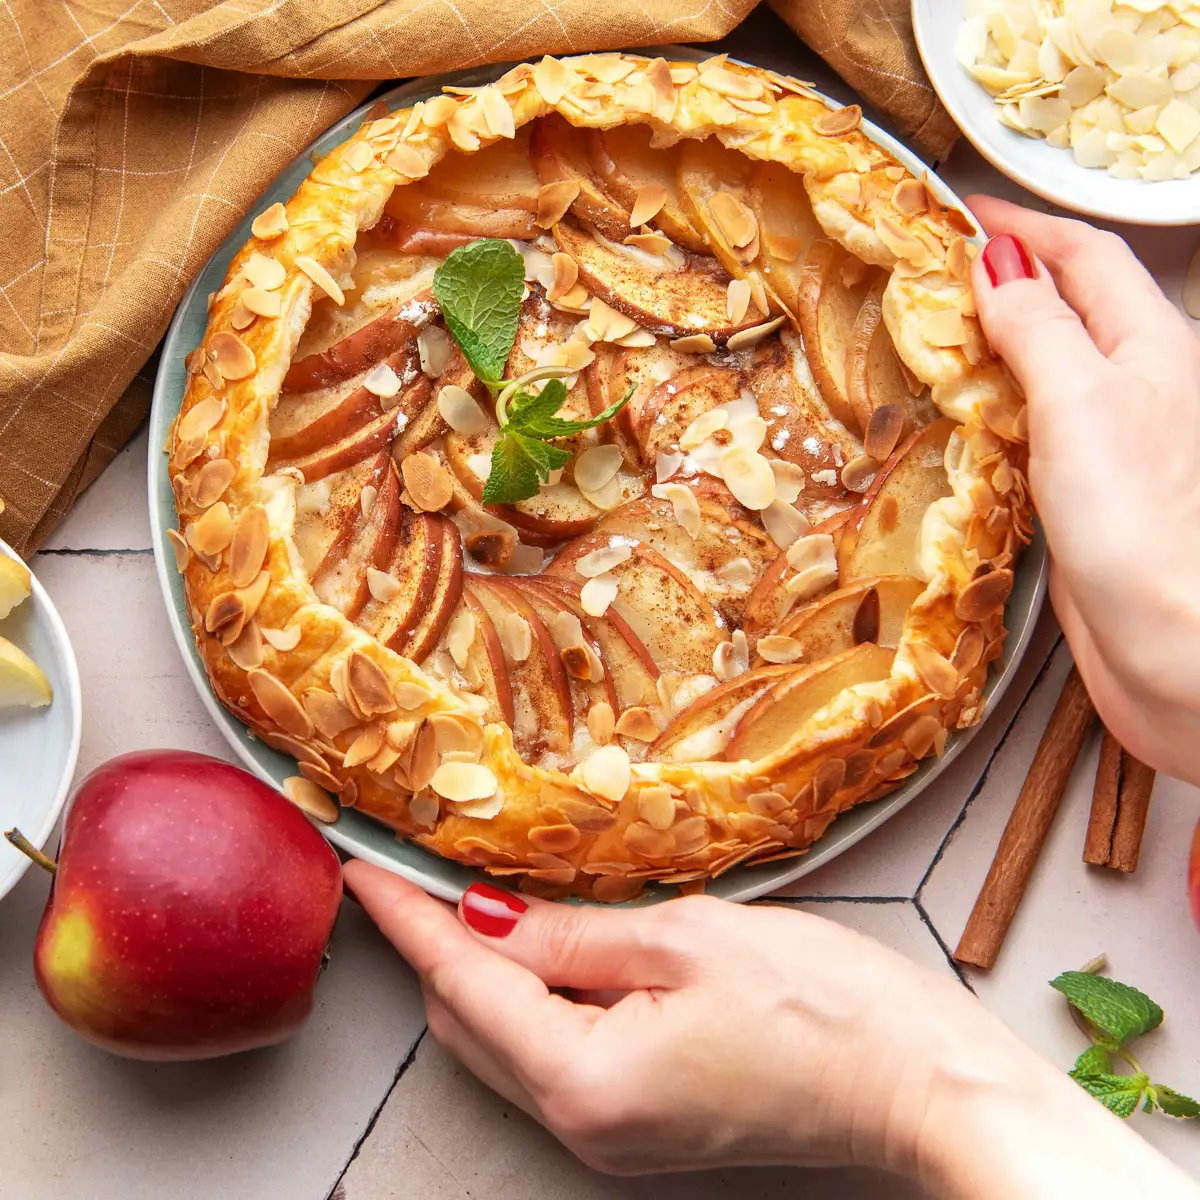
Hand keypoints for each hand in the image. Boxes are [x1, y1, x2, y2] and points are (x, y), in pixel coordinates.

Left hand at [344, 864, 1194, 1196]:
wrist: (918, 1088)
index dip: (407, 921)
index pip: (464, 983)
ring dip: (483, 973)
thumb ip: (571, 933)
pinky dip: (534, 1001)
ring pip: (506, 1045)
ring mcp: (614, 1135)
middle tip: (419, 865)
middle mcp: (584, 1126)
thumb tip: (486, 918)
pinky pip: (555, 1058)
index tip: (362, 870)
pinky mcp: (643, 1124)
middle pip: (470, 1025)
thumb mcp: (689, 939)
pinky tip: (548, 946)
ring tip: (475, 894)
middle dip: (437, 946)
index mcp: (585, 1079)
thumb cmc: (823, 1007)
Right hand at [967, 197, 1199, 782]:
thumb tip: (995, 267)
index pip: (1087, 255)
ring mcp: (1119, 434)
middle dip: (1013, 271)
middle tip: (939, 267)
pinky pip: (1042, 416)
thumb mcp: (1080, 400)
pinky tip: (969, 409)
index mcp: (1152, 342)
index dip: (1027, 225)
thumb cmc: (1135, 517)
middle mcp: (1142, 380)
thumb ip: (1038, 328)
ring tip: (942, 327)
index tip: (964, 208)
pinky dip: (1001, 395)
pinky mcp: (1091, 485)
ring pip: (1056, 357)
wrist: (1170, 639)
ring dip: (1002, 333)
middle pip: (1076, 300)